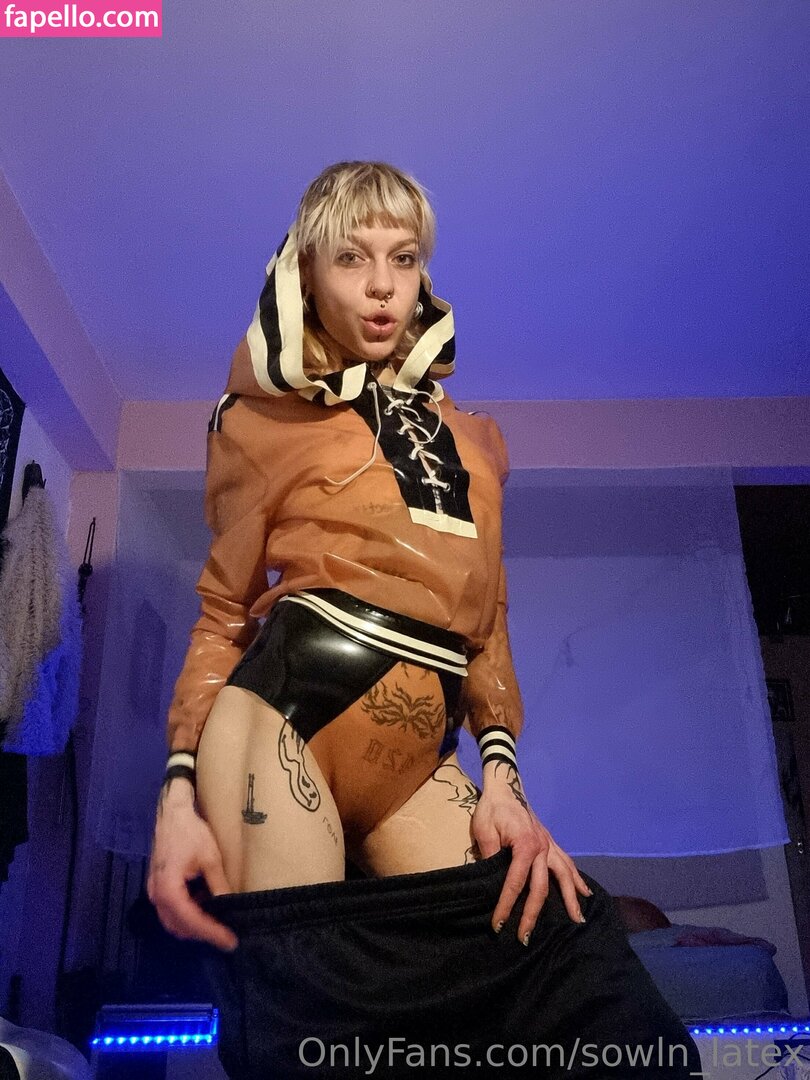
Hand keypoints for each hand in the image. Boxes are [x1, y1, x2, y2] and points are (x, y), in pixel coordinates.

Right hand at [147, 779, 238, 951]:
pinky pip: (171, 910)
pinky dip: (187, 915)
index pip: (190, 920)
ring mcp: (154, 891)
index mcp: (167, 888)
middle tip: (227, 935)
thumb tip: (231, 907)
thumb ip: (219, 885)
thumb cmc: (191, 832)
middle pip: (179, 926)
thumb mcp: (210, 858)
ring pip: (173, 921)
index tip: (230, 941)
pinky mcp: (157, 886)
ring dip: (194, 926)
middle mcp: (156, 895)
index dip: (211, 932)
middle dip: (203, 933)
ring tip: (219, 924)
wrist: (172, 813)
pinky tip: (206, 907)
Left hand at [471, 762, 591, 944]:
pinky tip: (585, 893)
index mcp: (525, 846)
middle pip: (541, 888)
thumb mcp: (484, 831)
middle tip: (525, 937)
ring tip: (577, 922)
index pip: (515, 884)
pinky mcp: (551, 843)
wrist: (505, 787)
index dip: (505, 906)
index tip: (498, 925)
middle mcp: (542, 848)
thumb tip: (491, 882)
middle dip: (533, 915)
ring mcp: (550, 845)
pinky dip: (577, 879)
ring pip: (564, 877)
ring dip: (571, 900)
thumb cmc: (492, 809)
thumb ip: (490, 856)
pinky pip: (568, 864)